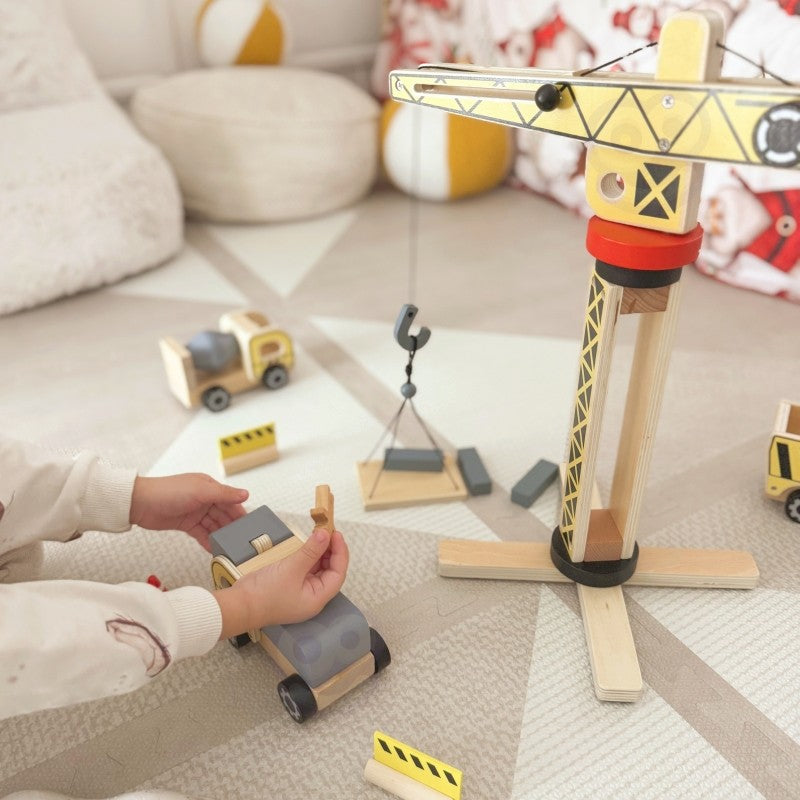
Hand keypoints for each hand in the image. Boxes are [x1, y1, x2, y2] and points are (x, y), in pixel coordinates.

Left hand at [130, 474, 248, 550]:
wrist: (140, 503)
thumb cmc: (168, 491)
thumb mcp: (201, 491)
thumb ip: (224, 494)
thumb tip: (245, 494)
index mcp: (209, 487)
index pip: (231, 501)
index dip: (241, 513)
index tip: (250, 525)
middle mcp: (204, 499)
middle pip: (223, 515)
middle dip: (232, 527)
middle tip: (242, 540)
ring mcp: (195, 512)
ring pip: (214, 526)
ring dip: (222, 536)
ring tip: (230, 548)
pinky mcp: (186, 524)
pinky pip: (202, 534)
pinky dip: (209, 541)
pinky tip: (215, 549)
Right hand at [214, 526, 348, 637]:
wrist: (239, 605)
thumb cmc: (265, 593)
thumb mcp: (291, 568)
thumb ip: (311, 551)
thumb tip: (326, 535)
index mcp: (317, 598)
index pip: (338, 574)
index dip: (340, 553)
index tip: (336, 534)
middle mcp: (312, 596)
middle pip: (330, 571)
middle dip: (331, 550)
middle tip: (328, 530)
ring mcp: (301, 591)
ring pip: (318, 568)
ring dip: (320, 551)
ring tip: (320, 533)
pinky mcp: (290, 585)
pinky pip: (306, 568)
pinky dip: (309, 556)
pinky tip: (309, 544)